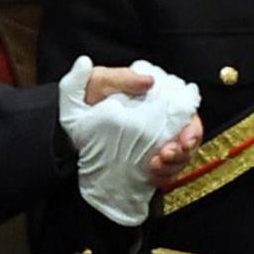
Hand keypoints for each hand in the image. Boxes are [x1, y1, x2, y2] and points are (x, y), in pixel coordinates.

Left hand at [57, 57, 200, 226]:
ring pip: (181, 155)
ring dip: (174, 164)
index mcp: (153, 97)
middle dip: (184, 150)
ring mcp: (154, 139)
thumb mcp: (94, 84)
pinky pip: (167, 170)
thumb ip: (117, 77)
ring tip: (155, 167)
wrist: (62, 129)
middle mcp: (160, 118)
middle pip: (188, 137)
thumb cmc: (81, 101)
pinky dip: (164, 175)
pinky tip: (152, 176)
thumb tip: (148, 80)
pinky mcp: (147, 157)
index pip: (186, 111)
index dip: (191, 128)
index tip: (183, 141)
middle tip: (165, 157)